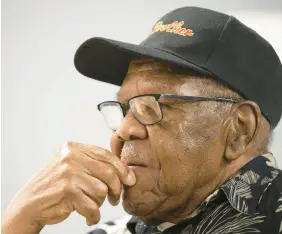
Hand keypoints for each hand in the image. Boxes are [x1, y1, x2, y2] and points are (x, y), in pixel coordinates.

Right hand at [1, 141, 135, 232]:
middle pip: (108, 172)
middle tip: (114, 198)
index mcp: (74, 148)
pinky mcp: (66, 190)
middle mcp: (70, 157)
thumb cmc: (56, 186)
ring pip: (101, 190)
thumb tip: (125, 172)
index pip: (106, 155)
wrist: (29, 203)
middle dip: (116, 188)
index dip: (122, 168)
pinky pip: (92, 206)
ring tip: (91, 205)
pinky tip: (88, 216)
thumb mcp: (72, 166)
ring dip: (100, 203)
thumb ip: (93, 164)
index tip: (130, 179)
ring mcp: (68, 173)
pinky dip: (93, 215)